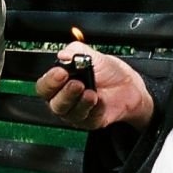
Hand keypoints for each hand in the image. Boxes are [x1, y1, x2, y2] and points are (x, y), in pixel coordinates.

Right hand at [34, 42, 153, 129]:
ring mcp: (76, 112)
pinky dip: (95, 109)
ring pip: (70, 114)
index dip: (50, 81)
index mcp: (60, 83)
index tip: (61, 72)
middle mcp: (64, 99)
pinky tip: (101, 101)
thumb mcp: (93, 55)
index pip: (44, 86)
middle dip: (65, 94)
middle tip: (77, 84)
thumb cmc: (107, 71)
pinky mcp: (90, 122)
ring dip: (80, 103)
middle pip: (54, 104)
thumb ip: (76, 51)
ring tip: (92, 93)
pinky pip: (88, 119)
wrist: (128, 85)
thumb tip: (63, 54)